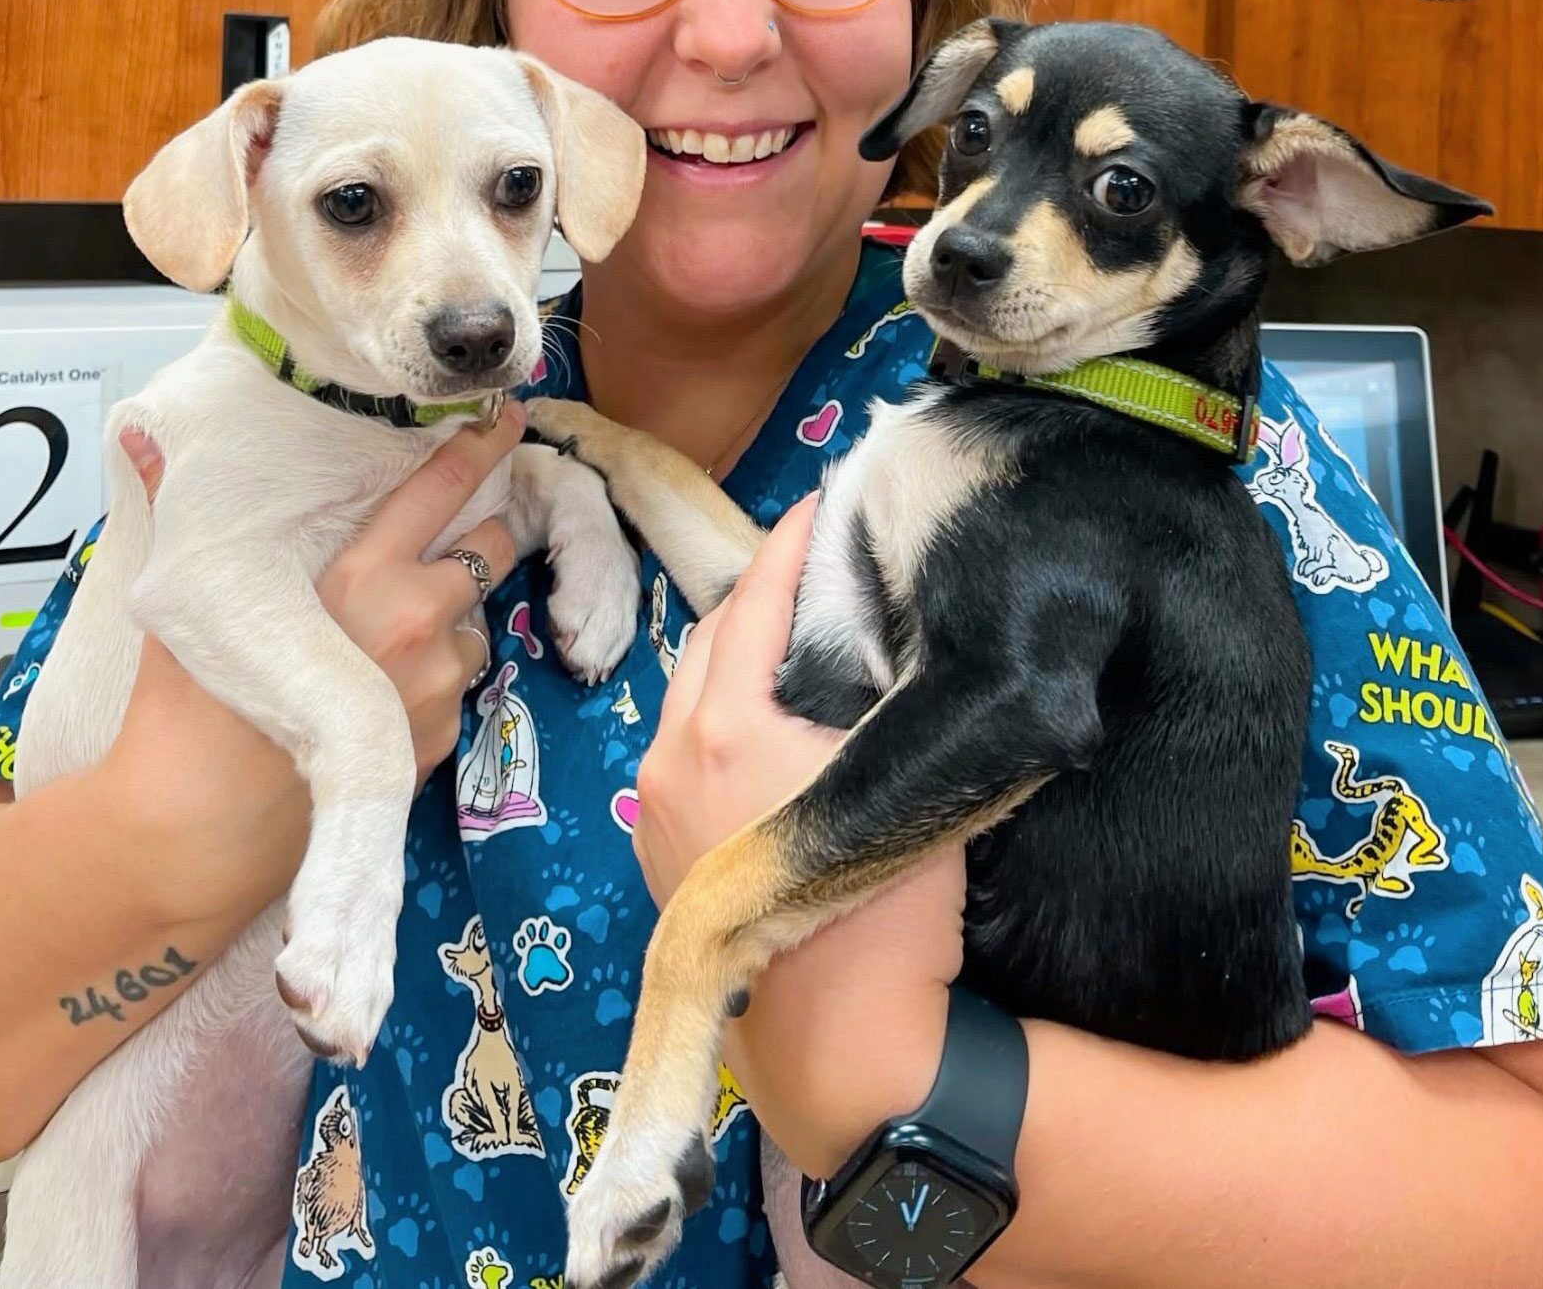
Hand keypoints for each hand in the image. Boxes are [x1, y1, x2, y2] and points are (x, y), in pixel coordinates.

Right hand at [105, 406, 523, 921]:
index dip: (481, 447)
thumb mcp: (189, 604)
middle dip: (478, 536)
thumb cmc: (189, 712)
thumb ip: (185, 516)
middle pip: (490, 547)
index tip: (507, 419)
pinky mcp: (444, 737)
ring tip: (390, 642)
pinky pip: (460, 686)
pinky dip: (437, 680)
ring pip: (475, 623)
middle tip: (447, 542)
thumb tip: (151, 444)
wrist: (207, 830)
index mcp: (361, 575)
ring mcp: (438, 684)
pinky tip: (382, 695)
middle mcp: (415, 621)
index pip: (441, 489)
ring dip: (452, 620)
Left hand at [633, 496, 961, 1173]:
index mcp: (726, 726)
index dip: (790, 545)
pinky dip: (714, 709)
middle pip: (709, 638)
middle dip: (757, 593)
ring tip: (788, 633)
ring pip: (687, 692)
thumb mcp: (892, 773)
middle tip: (812, 568)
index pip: (753, 602)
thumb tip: (871, 623)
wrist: (839, 1038)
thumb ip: (872, 690)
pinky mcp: (650, 844)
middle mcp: (670, 753)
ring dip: (733, 652)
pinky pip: (678, 743)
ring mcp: (650, 802)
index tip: (821, 505)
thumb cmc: (884, 906)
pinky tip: (759, 715)